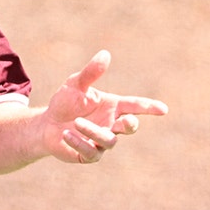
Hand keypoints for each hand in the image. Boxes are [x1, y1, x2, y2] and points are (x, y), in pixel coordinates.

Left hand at [43, 50, 167, 163]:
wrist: (47, 124)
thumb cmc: (66, 102)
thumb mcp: (76, 84)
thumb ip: (90, 73)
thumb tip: (105, 54)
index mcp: (113, 106)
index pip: (135, 106)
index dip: (149, 107)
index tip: (163, 109)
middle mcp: (111, 125)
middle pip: (129, 127)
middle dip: (130, 124)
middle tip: (128, 121)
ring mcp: (101, 142)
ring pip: (109, 141)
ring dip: (95, 131)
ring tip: (77, 122)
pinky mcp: (88, 155)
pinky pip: (89, 152)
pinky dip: (79, 143)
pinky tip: (67, 134)